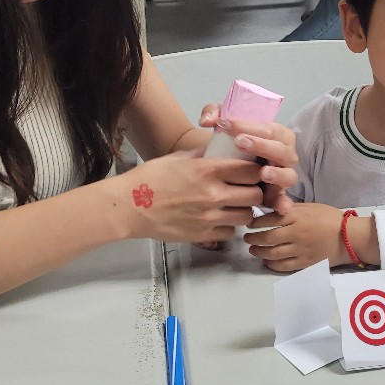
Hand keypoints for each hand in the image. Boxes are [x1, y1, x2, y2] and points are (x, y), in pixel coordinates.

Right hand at [122, 153, 266, 244]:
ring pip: (247, 216)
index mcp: (208, 170)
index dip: (255, 170)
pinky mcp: (202, 235)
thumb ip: (202, 154)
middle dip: (255, 191)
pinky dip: (229, 226)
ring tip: (234, 205)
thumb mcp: (177, 158)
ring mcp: (209, 217)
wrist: (129, 206)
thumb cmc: (149, 179)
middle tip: (247, 189)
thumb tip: (218, 150)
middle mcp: (213, 194)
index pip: (251, 170)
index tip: (252, 171)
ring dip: (244, 210)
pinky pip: (229, 233)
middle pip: (255, 195)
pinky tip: (219, 219)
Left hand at [198, 105, 298, 215]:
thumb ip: (214, 112)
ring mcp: (283, 176)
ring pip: (287, 175)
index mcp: (277, 134)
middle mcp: (285, 155)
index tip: (226, 124)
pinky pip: (283, 200)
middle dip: (262, 146)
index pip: (267, 128)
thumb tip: (206, 120)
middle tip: (239, 142)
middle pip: (280, 150)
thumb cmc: (233, 139)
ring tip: (262, 173)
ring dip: (277, 174)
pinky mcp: (277, 194)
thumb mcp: (224, 122)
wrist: (233, 161)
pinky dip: (284, 204)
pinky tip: (279, 207)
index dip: (248, 126)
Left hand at [245, 202, 343, 271]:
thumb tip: (271, 210)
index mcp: (297, 216)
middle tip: (247, 239)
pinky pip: (283, 266)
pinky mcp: (305, 263)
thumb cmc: (329, 218)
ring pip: (272, 253)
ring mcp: (300, 249)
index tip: (249, 224)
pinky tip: (266, 261)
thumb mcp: (309, 207)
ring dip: (259, 252)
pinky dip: (271, 264)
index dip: (255, 222)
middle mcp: (296, 233)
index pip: (269, 219)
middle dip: (253, 239)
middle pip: (267, 238)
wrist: (349, 237)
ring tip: (253, 250)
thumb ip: (291, 210)